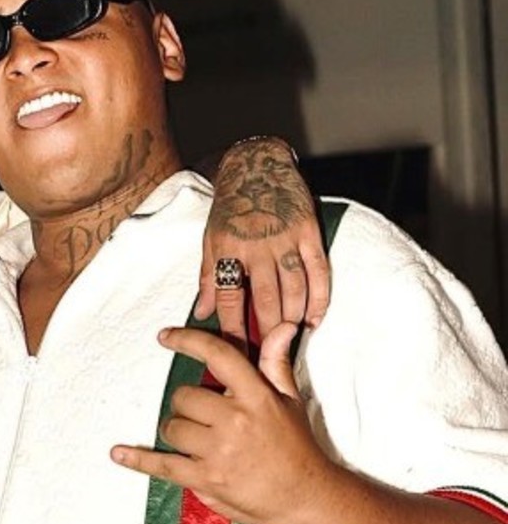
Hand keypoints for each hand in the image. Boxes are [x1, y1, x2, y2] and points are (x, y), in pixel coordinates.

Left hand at [110, 325, 340, 523]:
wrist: (308, 499)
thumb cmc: (297, 449)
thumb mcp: (290, 401)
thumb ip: (276, 363)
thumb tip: (283, 327)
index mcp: (256, 397)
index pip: (217, 355)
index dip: (187, 341)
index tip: (166, 336)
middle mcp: (235, 420)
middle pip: (184, 396)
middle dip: (188, 405)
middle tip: (205, 417)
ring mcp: (219, 451)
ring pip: (172, 427)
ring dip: (178, 432)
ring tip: (200, 441)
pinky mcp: (206, 478)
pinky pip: (162, 464)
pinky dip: (138, 459)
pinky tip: (119, 453)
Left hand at [197, 137, 329, 340]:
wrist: (256, 165)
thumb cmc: (230, 207)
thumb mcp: (210, 239)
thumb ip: (207, 277)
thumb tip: (203, 313)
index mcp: (227, 248)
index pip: (230, 298)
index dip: (233, 329)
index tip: (237, 353)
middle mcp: (257, 246)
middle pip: (266, 299)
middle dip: (268, 332)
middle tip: (269, 357)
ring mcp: (285, 239)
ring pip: (294, 289)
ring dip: (294, 320)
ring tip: (291, 341)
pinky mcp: (309, 232)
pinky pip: (318, 272)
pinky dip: (319, 298)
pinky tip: (314, 318)